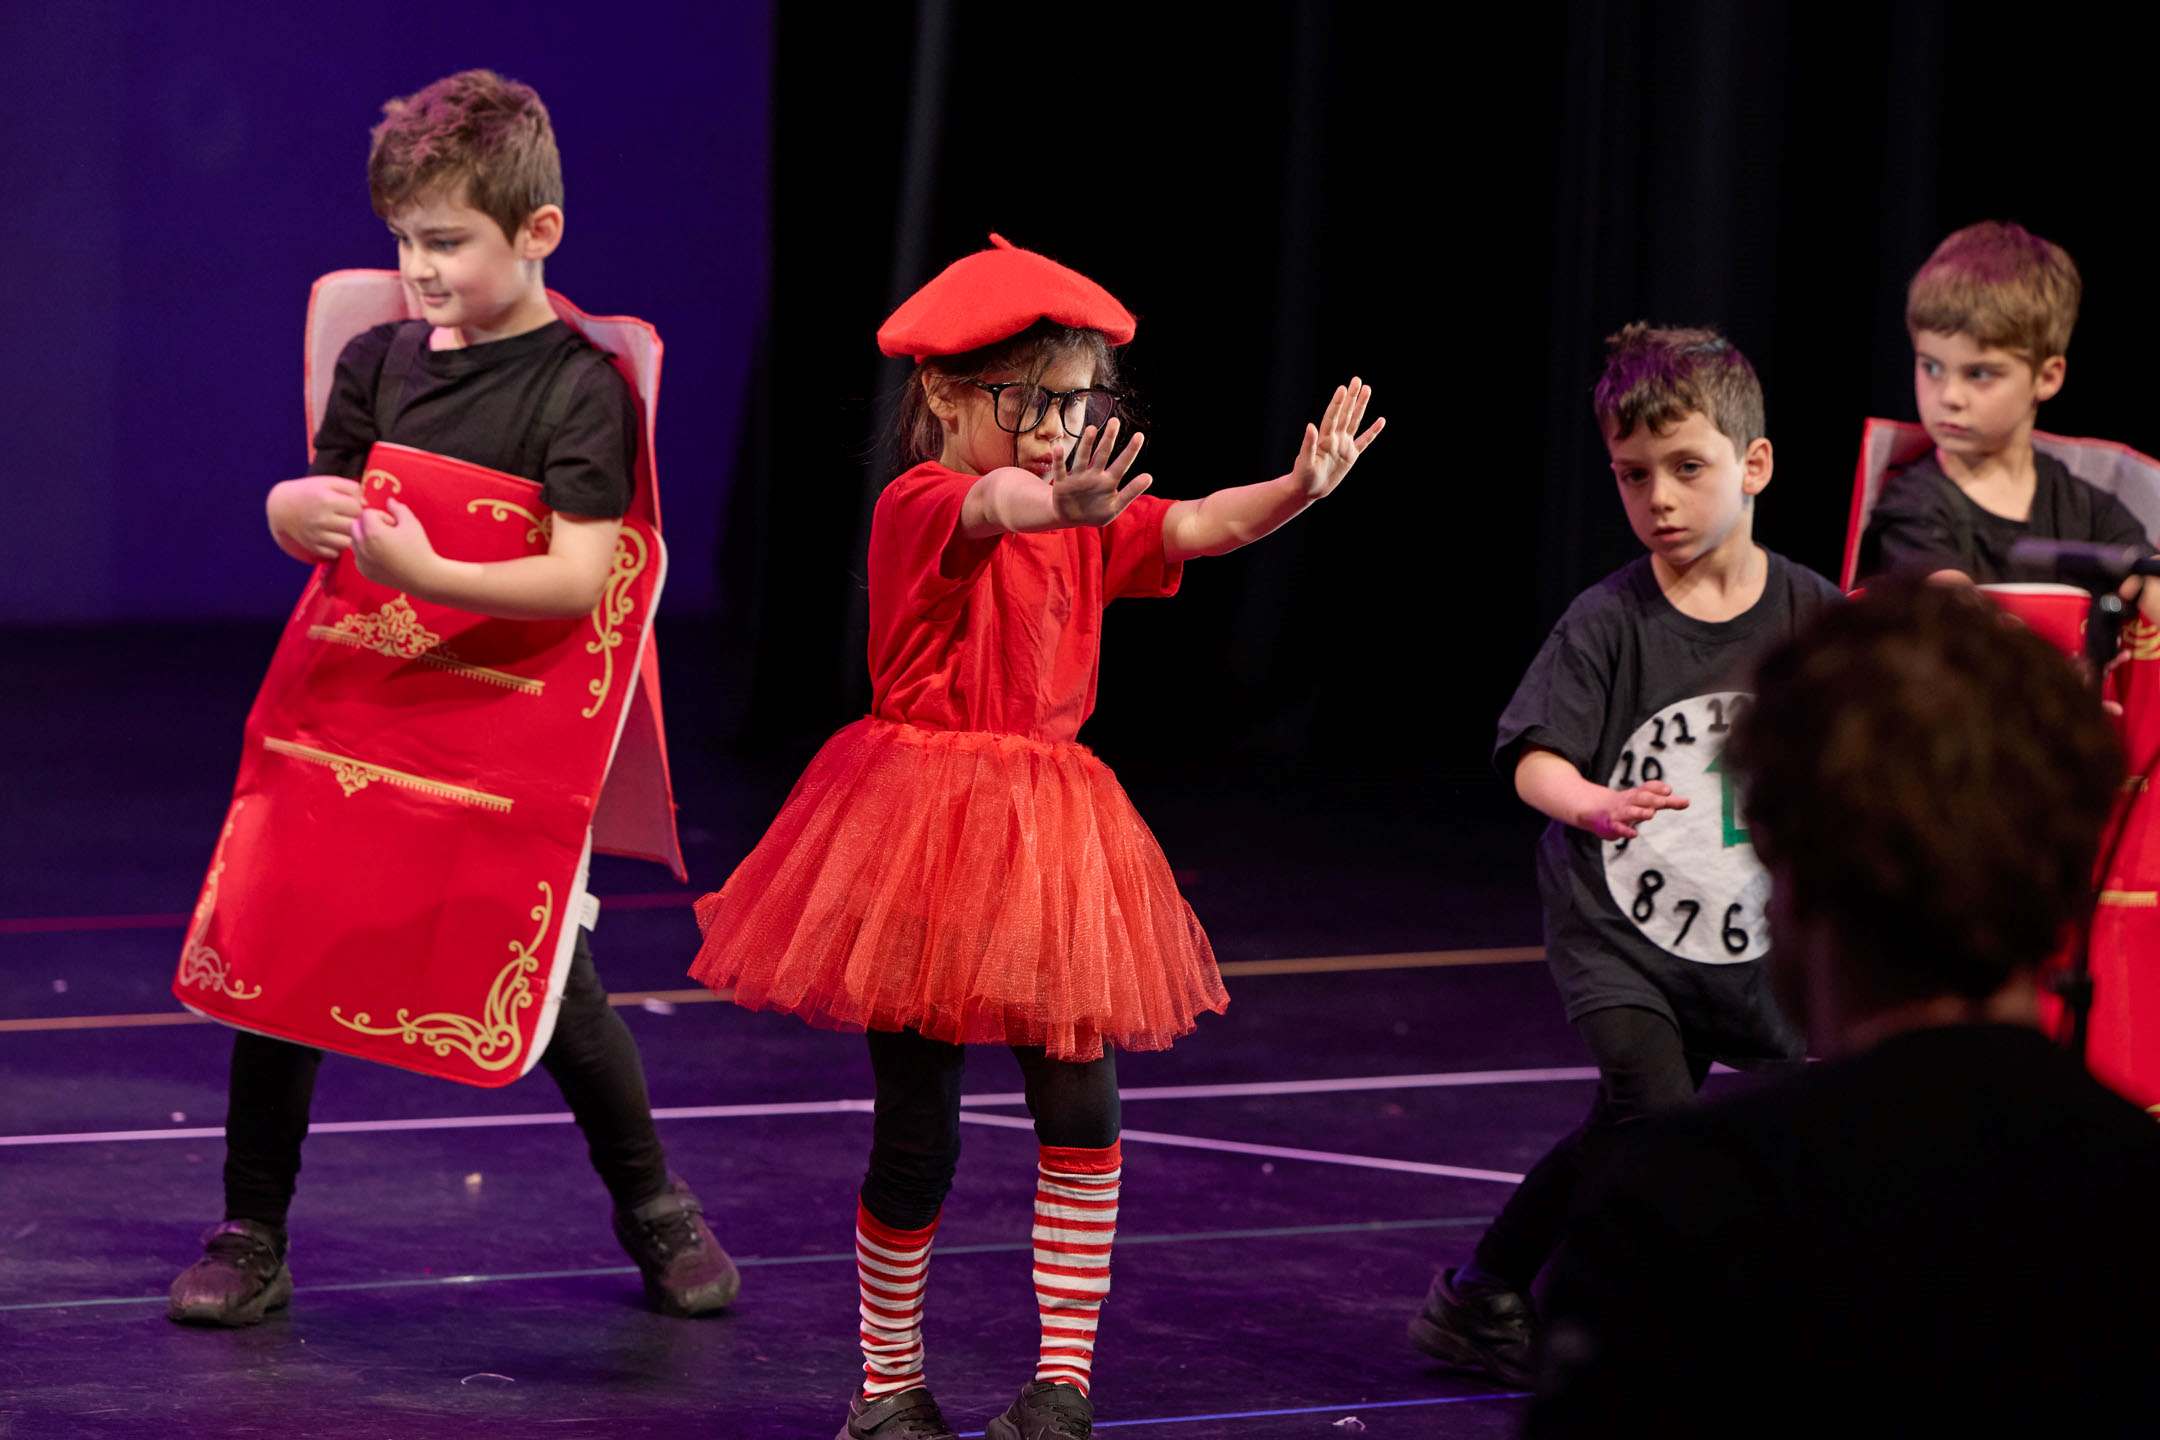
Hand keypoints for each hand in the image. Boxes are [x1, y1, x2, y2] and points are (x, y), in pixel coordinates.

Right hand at [266, 476, 362, 562]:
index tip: (350, 505)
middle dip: (354, 522)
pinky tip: (333, 537)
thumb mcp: (329, 482)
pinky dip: (337, 547)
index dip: (357, 506)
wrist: (281, 506)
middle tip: (347, 517)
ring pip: (347, 542)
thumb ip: (351, 488)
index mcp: (327, 500)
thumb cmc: (309, 491)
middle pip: (354, 526)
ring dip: (348, 536)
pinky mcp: (313, 546)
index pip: (357, 508)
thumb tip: (366, 504)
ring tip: (342, 528)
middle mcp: (322, 519)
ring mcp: (317, 535)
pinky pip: (335, 553)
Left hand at [349, 498, 439, 590]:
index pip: (367, 513)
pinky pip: (357, 555)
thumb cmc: (419, 548)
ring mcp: (361, 560)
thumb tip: (389, 501)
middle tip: (388, 533)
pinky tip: (383, 556)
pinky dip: (366, 553)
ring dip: (366, 538)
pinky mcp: (364, 571)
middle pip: (356, 525)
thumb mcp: (412, 523)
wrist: (424, 577)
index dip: (382, 516)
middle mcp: (363, 546)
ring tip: (385, 544)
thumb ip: (398, 508)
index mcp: (373, 532)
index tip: (395, 525)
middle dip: (369, 525)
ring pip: (354, 540)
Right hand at [1049, 417, 1152, 527]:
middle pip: (1102, 454)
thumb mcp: (1115, 507)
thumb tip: (1149, 476)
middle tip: (1115, 421)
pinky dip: (1059, 460)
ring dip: (1087, 444)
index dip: (1130, 451)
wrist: (1070, 519)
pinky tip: (1058, 449)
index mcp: (1108, 481)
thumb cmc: (1095, 512)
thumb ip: (1131, 492)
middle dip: (1108, 438)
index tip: (1139, 435)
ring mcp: (1078, 477)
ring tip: (1092, 429)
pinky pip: (1060, 470)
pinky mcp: (1062, 484)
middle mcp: (1094, 475)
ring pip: (1083, 458)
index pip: (1122, 463)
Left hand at [1290, 377, 1384, 498]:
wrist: (1308, 489)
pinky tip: (1380, 421)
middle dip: (1351, 397)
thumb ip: (1308, 444)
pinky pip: (1364, 441)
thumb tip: (1310, 426)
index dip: (1337, 403)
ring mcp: (1344, 445)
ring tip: (1367, 390)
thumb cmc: (1303, 476)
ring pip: (1355, 422)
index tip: (1343, 388)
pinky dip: (1373, 432)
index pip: (1332, 416)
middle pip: (1345, 414)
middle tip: (1357, 380)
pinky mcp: (1351, 456)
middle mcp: (1335, 438)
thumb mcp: (1305, 461)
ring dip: (1360, 406)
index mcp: (1324, 438)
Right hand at [1583, 782, 1687, 840]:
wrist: (1592, 807)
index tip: (1668, 790)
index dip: (1657, 788)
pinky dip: (1625, 831)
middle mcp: (1629, 801)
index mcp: (1637, 795)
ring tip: (1651, 814)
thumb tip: (1687, 802)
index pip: (1648, 788)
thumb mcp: (1642, 800)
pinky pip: (1618, 827)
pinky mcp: (1611, 825)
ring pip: (1630, 811)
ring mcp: (1619, 812)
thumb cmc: (1624, 804)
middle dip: (1654, 799)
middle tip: (1666, 800)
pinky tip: (1633, 834)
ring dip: (1640, 812)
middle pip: (1642, 798)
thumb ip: (1664, 801)